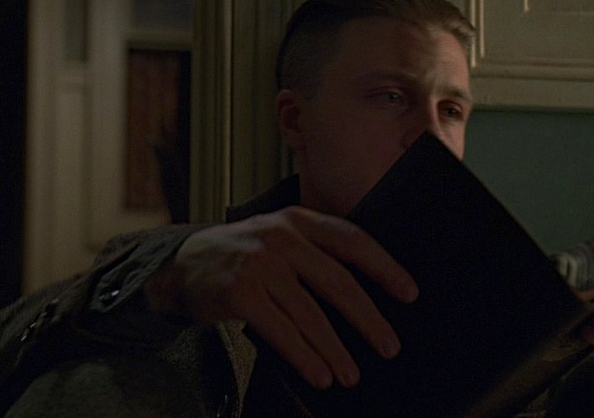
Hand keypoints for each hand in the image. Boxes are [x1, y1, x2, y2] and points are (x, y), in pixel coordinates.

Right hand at [144, 206, 417, 388]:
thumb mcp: (277, 237)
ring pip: (310, 314)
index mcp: (298, 219)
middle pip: (337, 282)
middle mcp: (281, 236)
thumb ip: (314, 252)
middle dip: (368, 319)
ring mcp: (259, 263)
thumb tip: (364, 297)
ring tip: (351, 373)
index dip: (385, 266)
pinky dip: (305, 356)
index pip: (352, 240)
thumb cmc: (242, 255)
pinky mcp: (240, 292)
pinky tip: (320, 374)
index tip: (410, 293)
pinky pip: (282, 330)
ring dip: (335, 349)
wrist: (183, 263)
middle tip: (389, 346)